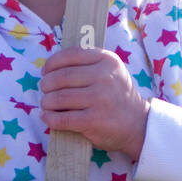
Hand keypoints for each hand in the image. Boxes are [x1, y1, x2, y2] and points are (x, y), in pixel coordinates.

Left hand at [40, 47, 150, 161]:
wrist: (137, 125)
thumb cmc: (117, 97)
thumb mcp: (110, 71)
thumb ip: (88, 63)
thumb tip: (53, 66)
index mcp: (107, 60)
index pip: (71, 55)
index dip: (52, 63)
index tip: (45, 71)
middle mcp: (104, 77)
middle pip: (62, 77)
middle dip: (47, 84)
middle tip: (44, 89)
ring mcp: (99, 99)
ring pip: (60, 98)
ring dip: (47, 101)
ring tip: (46, 104)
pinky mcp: (93, 121)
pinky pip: (63, 118)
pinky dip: (50, 118)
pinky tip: (46, 117)